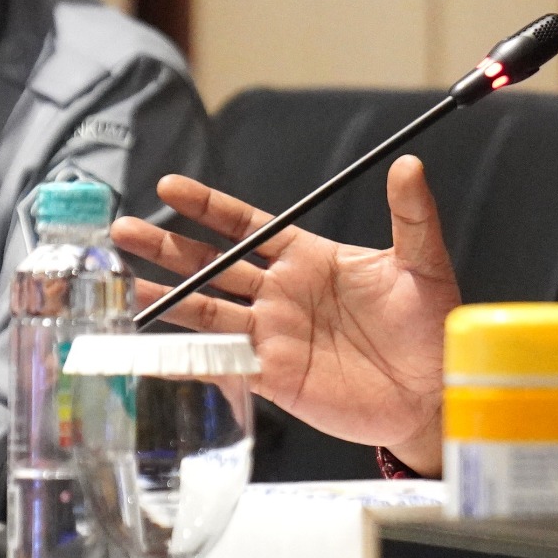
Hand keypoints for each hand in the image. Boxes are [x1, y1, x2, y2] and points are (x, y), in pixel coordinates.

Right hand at [111, 158, 460, 474]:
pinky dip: (186, 358)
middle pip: (213, 265)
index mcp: (310, 258)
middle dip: (168, 248)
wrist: (435, 392)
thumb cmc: (432, 327)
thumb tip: (408, 165)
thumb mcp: (423, 265)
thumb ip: (412, 216)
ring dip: (165, 298)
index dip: (209, 208)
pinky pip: (222, 364)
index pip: (248, 226)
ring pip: (207, 311)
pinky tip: (151, 350)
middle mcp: (283, 294)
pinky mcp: (275, 377)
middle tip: (124, 229)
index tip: (171, 187)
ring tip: (122, 283)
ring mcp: (274, 335)